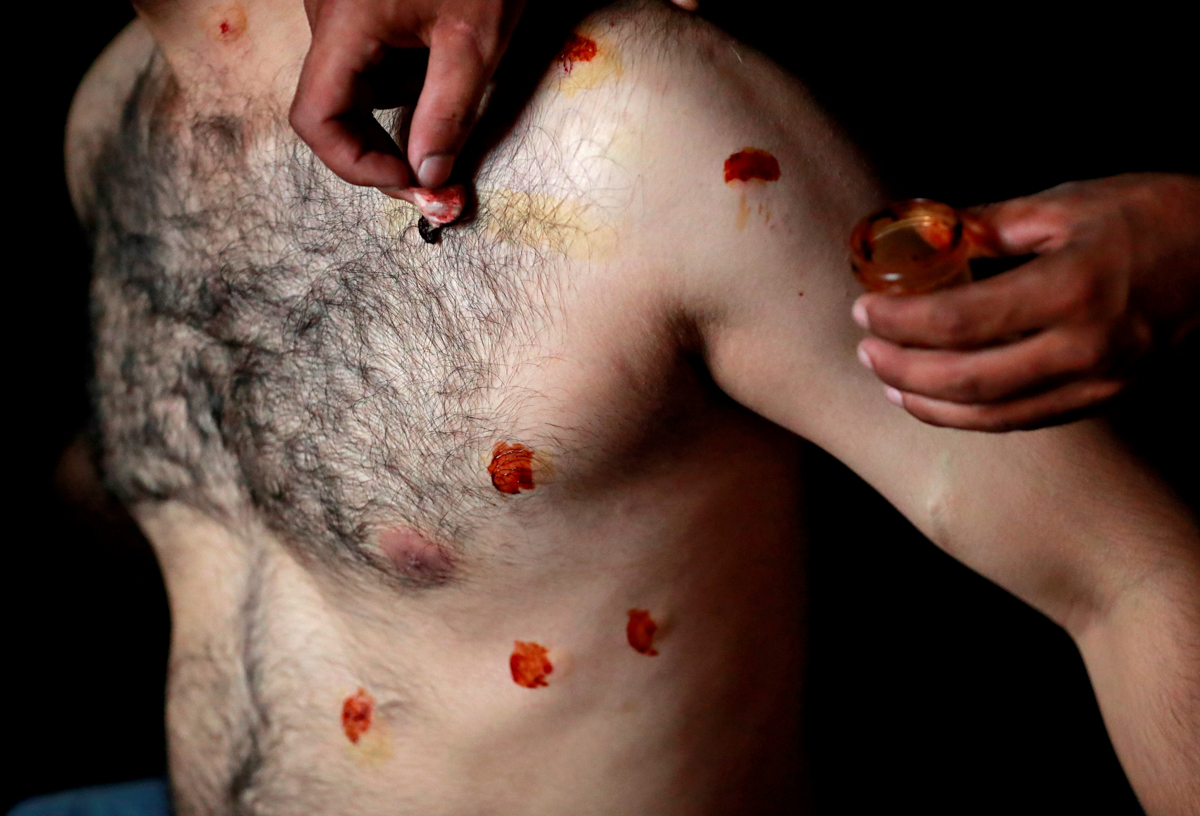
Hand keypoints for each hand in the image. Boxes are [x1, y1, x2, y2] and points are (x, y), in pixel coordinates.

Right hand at [291, 0, 699, 192]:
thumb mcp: (475, 41)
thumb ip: (447, 113)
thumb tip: (428, 175)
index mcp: (345, 24)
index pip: (316, 119)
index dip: (357, 165)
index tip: (409, 183)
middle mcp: (329, 19)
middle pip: (333, 110)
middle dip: (384, 153)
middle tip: (437, 182)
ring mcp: (342, 13)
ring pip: (357, 90)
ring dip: (400, 117)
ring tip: (452, 103)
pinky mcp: (362, 10)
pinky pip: (371, 64)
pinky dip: (405, 86)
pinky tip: (443, 68)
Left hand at [853, 173, 1199, 430]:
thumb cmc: (1160, 216)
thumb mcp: (1074, 202)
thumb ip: (995, 223)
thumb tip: (930, 228)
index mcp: (1073, 289)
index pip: (959, 320)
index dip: (901, 321)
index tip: (864, 310)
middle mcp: (1086, 348)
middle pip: (967, 381)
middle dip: (903, 371)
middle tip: (865, 353)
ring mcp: (1100, 383)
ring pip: (995, 415)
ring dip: (931, 406)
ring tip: (889, 385)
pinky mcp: (1109, 400)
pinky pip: (1027, 420)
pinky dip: (975, 417)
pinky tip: (942, 403)